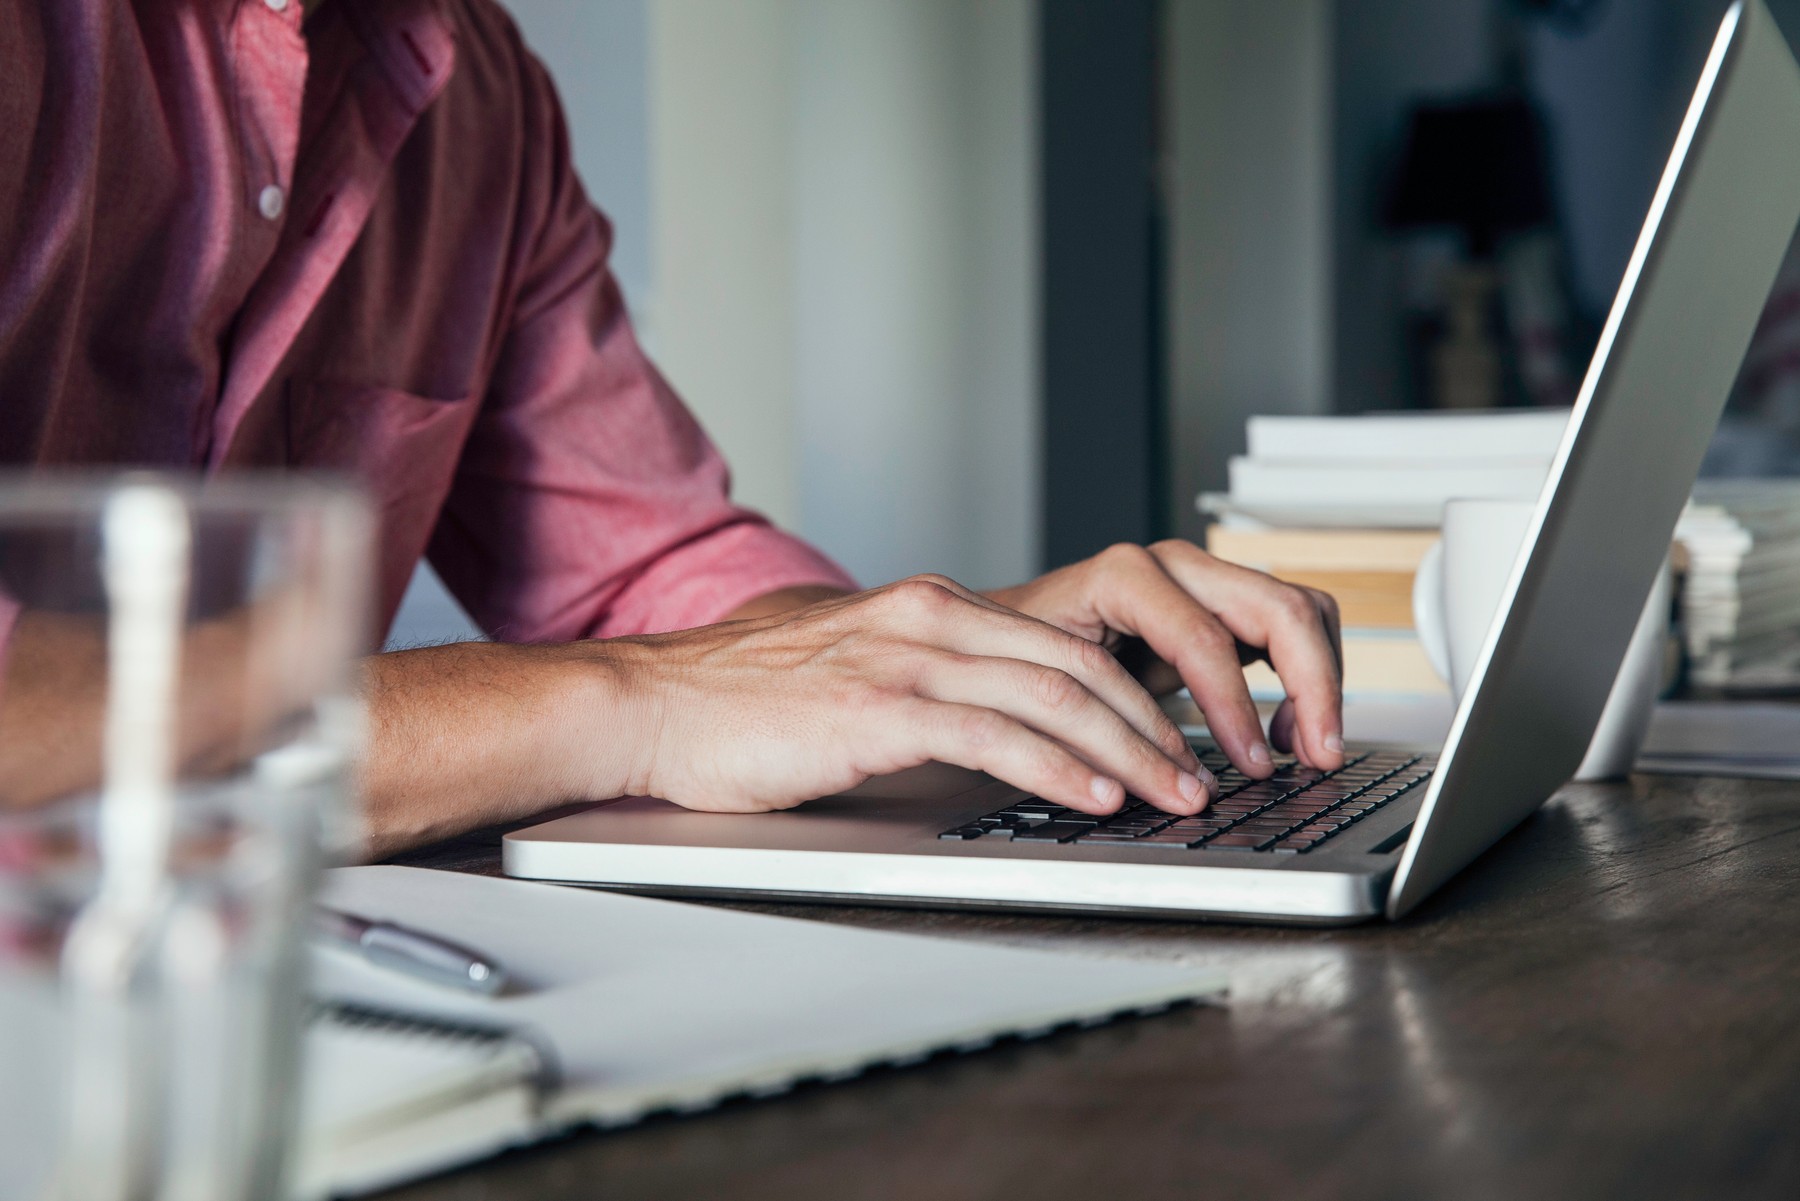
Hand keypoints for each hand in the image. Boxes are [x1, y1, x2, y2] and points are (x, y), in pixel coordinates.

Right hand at [600, 576, 1212, 818]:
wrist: (652, 704)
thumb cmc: (741, 702)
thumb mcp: (852, 670)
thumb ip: (923, 682)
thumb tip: (987, 725)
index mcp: (928, 607)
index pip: (1061, 645)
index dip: (1133, 696)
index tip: (1172, 742)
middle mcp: (928, 617)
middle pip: (1077, 664)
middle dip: (1153, 725)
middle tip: (1198, 775)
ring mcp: (903, 658)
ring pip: (1051, 695)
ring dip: (1127, 751)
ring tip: (1171, 794)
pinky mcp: (876, 708)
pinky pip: (992, 734)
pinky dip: (1056, 766)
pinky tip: (1092, 796)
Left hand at [985, 541, 1343, 775]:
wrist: (1006, 638)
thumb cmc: (1020, 662)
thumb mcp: (1049, 691)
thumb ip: (1100, 730)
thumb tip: (1156, 784)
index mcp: (1127, 576)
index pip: (1206, 638)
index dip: (1238, 706)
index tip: (1256, 762)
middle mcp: (1175, 566)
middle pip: (1279, 607)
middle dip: (1313, 684)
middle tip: (1321, 754)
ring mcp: (1205, 581)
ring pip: (1300, 609)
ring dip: (1319, 679)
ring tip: (1304, 748)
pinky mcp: (1224, 607)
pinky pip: (1292, 628)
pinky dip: (1306, 676)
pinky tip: (1285, 731)